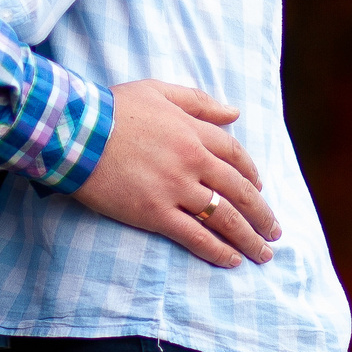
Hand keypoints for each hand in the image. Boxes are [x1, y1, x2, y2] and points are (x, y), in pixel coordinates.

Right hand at [71, 80, 282, 267]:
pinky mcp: (155, 213)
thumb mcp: (158, 91)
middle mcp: (192, 161)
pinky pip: (194, 236)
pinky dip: (216, 250)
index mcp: (194, 132)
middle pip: (239, 190)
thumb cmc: (113, 108)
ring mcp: (175, 189)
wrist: (76, 132)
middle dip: (262, 213)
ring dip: (248, 237)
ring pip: (224, 217)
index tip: (260, 188)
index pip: (236, 155)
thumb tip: (234, 112)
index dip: (252, 173)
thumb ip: (198, 102)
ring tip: (263, 253)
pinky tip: (231, 260)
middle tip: (274, 231)